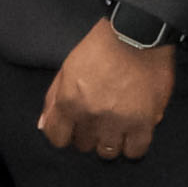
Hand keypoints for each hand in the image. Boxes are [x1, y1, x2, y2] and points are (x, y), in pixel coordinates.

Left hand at [35, 22, 176, 162]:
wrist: (136, 34)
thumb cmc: (99, 47)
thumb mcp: (67, 68)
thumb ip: (53, 99)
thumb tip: (43, 126)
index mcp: (69, 102)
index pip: (57, 137)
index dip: (64, 134)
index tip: (73, 128)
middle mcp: (90, 116)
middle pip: (83, 145)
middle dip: (88, 134)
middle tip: (98, 121)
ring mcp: (117, 122)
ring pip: (108, 152)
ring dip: (109, 142)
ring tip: (116, 128)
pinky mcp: (144, 122)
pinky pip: (135, 150)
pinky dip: (133, 145)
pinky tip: (133, 133)